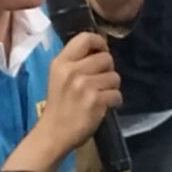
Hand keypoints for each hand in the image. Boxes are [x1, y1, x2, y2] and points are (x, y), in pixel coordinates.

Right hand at [43, 31, 122, 146]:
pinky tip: (103, 106)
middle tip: (100, 81)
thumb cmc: (58, 105)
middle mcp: (72, 71)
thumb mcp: (59, 77)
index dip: (100, 43)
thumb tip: (101, 51)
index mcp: (61, 62)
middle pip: (106, 58)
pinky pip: (117, 94)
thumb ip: (76, 62)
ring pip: (115, 76)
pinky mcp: (96, 101)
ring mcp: (84, 86)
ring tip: (100, 95)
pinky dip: (114, 101)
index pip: (85, 38)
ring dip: (112, 87)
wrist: (54, 133)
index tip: (101, 53)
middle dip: (108, 69)